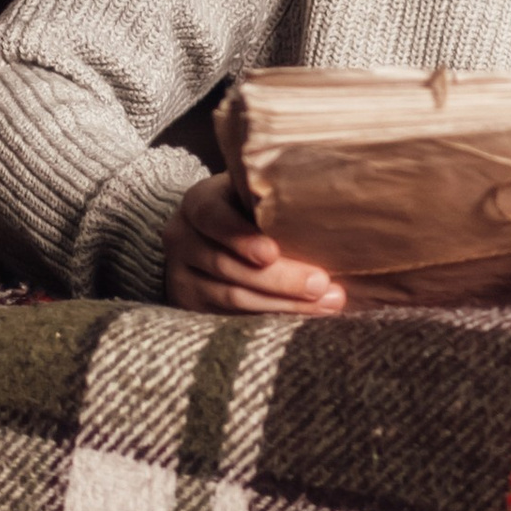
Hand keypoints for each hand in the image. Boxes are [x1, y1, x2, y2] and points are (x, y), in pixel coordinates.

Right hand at [166, 171, 346, 317]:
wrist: (203, 236)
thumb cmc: (243, 209)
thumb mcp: (248, 194)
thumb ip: (274, 199)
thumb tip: (328, 207)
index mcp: (199, 202)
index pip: (213, 218)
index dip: (241, 237)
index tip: (272, 252)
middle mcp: (182, 237)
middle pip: (227, 265)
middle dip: (278, 279)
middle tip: (319, 284)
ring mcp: (182, 275)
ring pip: (232, 297)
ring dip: (283, 303)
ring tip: (327, 301)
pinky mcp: (190, 304)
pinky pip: (233, 316)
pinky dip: (272, 316)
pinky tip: (306, 313)